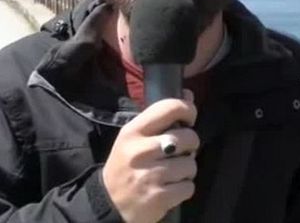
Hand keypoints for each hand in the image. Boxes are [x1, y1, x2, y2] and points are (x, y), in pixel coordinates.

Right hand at [102, 90, 198, 222]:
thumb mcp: (134, 137)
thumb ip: (160, 118)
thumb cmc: (125, 165)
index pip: (169, 108)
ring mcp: (151, 176)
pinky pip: (189, 187)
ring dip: (187, 169)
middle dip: (191, 144)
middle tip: (181, 151)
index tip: (189, 118)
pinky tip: (171, 187)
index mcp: (133, 131)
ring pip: (191, 164)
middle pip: (187, 137)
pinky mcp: (159, 198)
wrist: (108, 204)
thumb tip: (188, 95)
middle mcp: (141, 151)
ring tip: (173, 172)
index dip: (187, 109)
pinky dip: (184, 188)